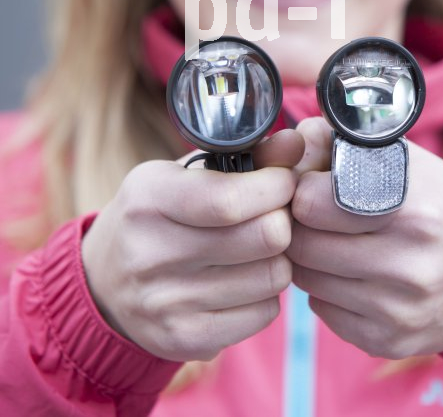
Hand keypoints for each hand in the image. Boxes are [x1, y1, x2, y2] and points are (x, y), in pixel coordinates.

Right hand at [81, 129, 303, 361]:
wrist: (105, 281)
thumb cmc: (159, 213)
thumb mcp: (186, 173)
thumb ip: (247, 156)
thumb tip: (297, 141)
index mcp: (148, 199)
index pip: (230, 200)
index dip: (275, 186)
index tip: (284, 180)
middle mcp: (150, 254)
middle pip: (265, 237)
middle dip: (283, 219)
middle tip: (274, 213)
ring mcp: (166, 304)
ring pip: (273, 276)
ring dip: (278, 257)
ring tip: (256, 246)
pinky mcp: (185, 340)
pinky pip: (265, 314)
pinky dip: (266, 294)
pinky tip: (243, 279)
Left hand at [288, 118, 442, 358]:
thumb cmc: (437, 202)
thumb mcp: (402, 159)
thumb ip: (339, 144)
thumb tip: (288, 145)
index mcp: (411, 209)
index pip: (310, 202)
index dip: (302, 188)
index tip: (313, 184)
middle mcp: (407, 264)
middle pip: (302, 242)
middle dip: (299, 223)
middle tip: (314, 214)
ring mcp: (398, 309)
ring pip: (305, 278)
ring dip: (308, 256)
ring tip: (334, 240)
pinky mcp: (387, 340)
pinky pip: (320, 309)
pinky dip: (325, 289)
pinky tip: (350, 273)